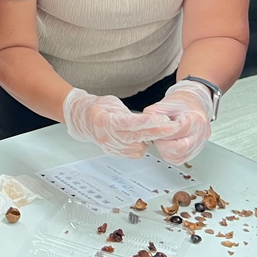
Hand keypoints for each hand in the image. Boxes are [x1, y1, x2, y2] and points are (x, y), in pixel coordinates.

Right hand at [62, 88, 177, 158]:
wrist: (82, 119)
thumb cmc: (98, 107)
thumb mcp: (113, 103)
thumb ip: (129, 114)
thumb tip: (149, 121)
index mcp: (104, 120)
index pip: (131, 123)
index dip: (149, 122)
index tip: (165, 120)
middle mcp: (106, 136)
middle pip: (138, 137)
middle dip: (158, 131)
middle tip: (173, 127)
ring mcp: (109, 146)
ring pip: (138, 147)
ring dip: (148, 139)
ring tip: (150, 129)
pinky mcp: (113, 153)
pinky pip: (134, 153)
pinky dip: (141, 146)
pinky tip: (140, 138)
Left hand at [142, 81, 213, 164]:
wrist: (192, 103)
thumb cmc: (181, 104)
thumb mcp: (163, 104)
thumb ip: (152, 115)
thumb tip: (144, 126)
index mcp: (195, 118)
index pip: (178, 131)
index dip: (163, 132)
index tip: (156, 129)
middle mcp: (200, 133)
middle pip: (180, 148)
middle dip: (163, 144)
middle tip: (157, 136)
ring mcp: (199, 144)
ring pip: (179, 157)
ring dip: (166, 151)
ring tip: (162, 139)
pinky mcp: (195, 151)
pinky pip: (180, 159)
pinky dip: (170, 154)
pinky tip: (166, 145)